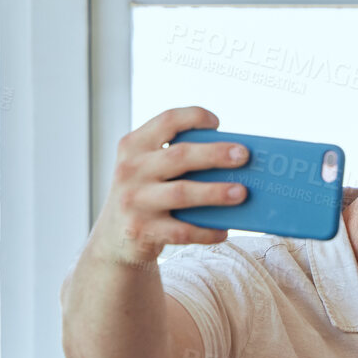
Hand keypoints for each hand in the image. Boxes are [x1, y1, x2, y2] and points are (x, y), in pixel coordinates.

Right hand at [92, 107, 248, 266]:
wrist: (113, 239)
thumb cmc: (145, 196)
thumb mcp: (147, 170)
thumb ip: (176, 159)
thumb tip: (231, 160)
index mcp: (133, 146)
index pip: (167, 121)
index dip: (194, 117)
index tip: (217, 123)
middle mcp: (130, 170)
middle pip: (179, 156)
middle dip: (215, 154)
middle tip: (244, 155)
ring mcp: (134, 201)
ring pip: (182, 193)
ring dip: (215, 192)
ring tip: (242, 192)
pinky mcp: (142, 231)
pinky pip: (182, 230)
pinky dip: (206, 231)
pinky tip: (223, 230)